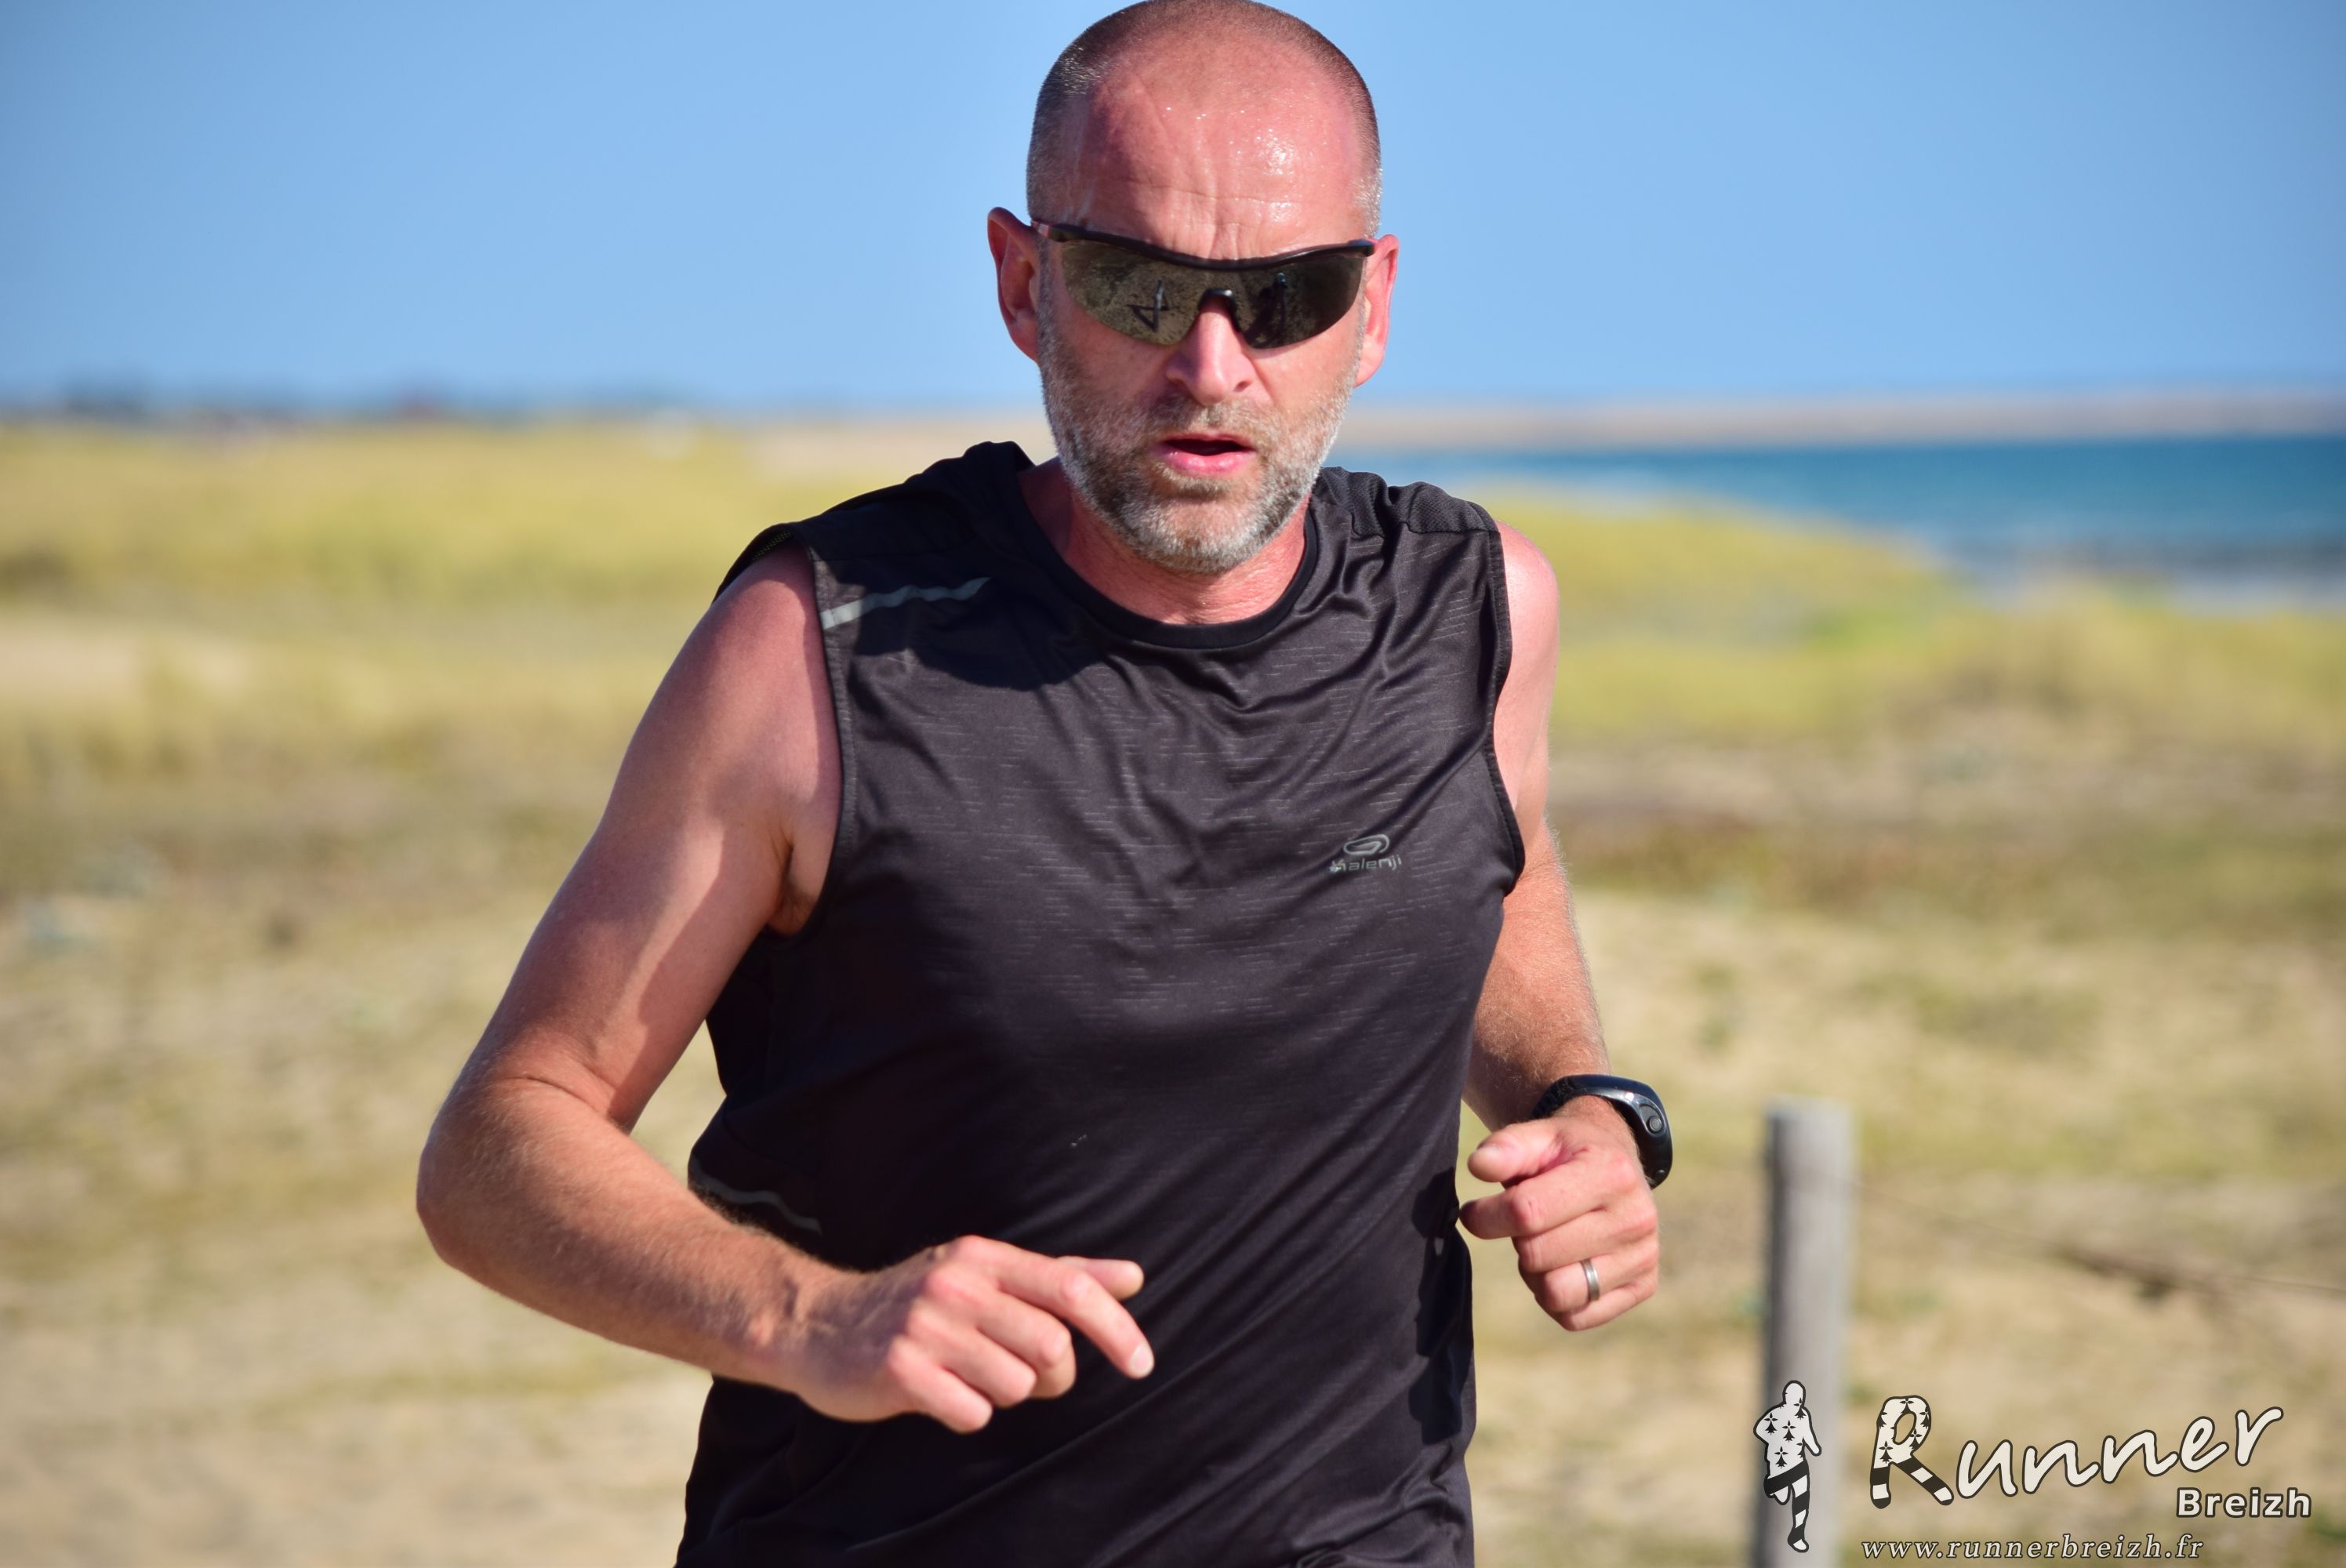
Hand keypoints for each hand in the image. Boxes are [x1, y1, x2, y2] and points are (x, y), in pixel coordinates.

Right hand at [779, 1235, 1152, 1432]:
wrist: (819, 1324)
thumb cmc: (918, 1303)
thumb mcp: (985, 1274)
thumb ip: (1060, 1276)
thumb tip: (1134, 1276)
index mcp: (984, 1257)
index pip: (1071, 1287)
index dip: (1116, 1328)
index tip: (1142, 1365)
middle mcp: (957, 1286)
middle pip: (1051, 1346)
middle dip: (1053, 1376)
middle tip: (1024, 1374)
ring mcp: (926, 1328)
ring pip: (1016, 1385)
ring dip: (1005, 1394)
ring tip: (971, 1376)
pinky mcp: (900, 1371)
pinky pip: (973, 1413)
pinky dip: (967, 1414)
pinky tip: (942, 1395)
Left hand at [1459, 1098, 1659, 1329]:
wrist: (1619, 1169)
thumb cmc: (1569, 1155)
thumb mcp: (1541, 1136)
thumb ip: (1506, 1147)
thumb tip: (1478, 1166)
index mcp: (1609, 1173)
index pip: (1528, 1212)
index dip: (1487, 1217)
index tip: (1473, 1213)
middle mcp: (1635, 1218)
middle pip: (1537, 1255)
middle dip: (1517, 1241)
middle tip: (1525, 1226)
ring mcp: (1643, 1256)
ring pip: (1557, 1294)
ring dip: (1535, 1275)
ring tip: (1543, 1246)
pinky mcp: (1643, 1286)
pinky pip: (1576, 1318)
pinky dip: (1556, 1300)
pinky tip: (1562, 1267)